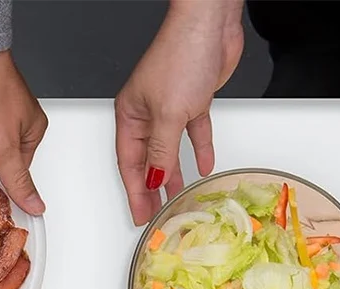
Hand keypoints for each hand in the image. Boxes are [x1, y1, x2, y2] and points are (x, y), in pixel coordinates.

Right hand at [115, 0, 243, 224]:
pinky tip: (202, 166)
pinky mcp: (193, 100)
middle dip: (151, 189)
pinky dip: (198, 150)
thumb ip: (161, 151)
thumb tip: (155, 179)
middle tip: (154, 214)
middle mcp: (147, 112)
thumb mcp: (168, 114)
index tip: (140, 215)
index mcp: (130, 115)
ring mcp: (170, 106)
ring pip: (169, 150)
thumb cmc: (181, 54)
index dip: (135, 192)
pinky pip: (194, 133)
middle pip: (147, 160)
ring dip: (173, 174)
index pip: (130, 164)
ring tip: (175, 198)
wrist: (210, 22)